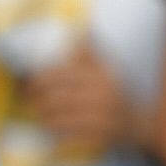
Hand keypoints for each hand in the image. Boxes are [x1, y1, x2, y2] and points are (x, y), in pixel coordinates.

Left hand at [25, 46, 140, 153]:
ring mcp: (103, 118)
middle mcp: (104, 95)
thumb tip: (79, 28)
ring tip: (37, 113)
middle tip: (28, 100)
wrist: (138, 123)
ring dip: (45, 116)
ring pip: (63, 117)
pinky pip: (70, 134)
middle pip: (60, 97)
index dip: (42, 79)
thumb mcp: (107, 69)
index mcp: (102, 76)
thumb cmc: (115, 93)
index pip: (64, 75)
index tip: (29, 83)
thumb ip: (89, 52)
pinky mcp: (101, 136)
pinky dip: (56, 131)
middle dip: (39, 99)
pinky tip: (49, 128)